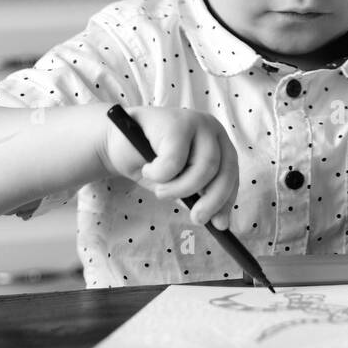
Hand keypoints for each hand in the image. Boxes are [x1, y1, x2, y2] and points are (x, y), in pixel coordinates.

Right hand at [100, 107, 238, 229]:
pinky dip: (159, 174)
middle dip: (211, 200)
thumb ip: (200, 194)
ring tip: (161, 190)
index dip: (227, 200)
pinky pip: (174, 162)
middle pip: (224, 170)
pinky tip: (148, 169)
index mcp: (218, 141)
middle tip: (196, 218)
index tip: (219, 225)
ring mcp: (195, 122)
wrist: (116, 141)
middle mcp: (212, 128)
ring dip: (180, 189)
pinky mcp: (174, 122)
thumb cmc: (151, 162)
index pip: (231, 173)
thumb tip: (221, 223)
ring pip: (204, 168)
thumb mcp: (180, 182)